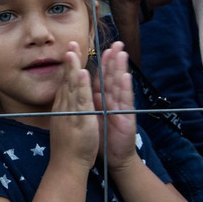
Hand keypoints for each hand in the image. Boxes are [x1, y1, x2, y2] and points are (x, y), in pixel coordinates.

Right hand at [49, 42, 98, 171]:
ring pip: (71, 87)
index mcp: (63, 108)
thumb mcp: (64, 124)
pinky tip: (81, 73)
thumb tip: (64, 101)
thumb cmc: (67, 148)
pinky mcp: (79, 120)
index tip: (70, 50)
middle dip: (69, 61)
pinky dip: (80, 86)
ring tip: (73, 51)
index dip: (68, 66)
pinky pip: (80, 100)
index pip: (65, 83)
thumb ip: (65, 111)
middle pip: (66, 80)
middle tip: (71, 43)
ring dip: (73, 68)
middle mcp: (64, 108)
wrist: (66, 167)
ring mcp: (70, 113)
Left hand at [94, 44, 138, 175]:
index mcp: (99, 100)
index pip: (99, 77)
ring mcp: (120, 108)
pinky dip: (125, 88)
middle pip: (111, 76)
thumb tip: (75, 87)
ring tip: (121, 53)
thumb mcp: (90, 116)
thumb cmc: (100, 137)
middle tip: (115, 43)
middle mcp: (111, 101)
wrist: (113, 158)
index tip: (99, 48)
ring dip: (120, 68)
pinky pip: (125, 101)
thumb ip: (86, 101)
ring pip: (119, 85)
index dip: (98, 63)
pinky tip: (125, 77)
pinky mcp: (126, 118)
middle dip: (113, 60)